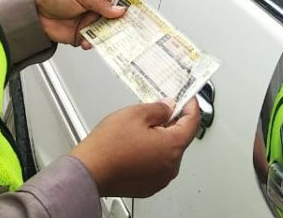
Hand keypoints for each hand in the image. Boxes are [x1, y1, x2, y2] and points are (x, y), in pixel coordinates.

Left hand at [33, 0, 125, 47]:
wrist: (35, 14)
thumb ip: (100, 3)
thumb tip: (119, 10)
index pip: (118, 0)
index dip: (128, 7)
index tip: (137, 15)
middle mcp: (96, 9)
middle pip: (116, 19)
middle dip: (121, 25)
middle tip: (125, 30)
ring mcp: (90, 23)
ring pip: (107, 32)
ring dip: (107, 36)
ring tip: (106, 37)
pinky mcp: (83, 36)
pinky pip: (94, 42)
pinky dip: (93, 43)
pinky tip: (88, 41)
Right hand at [70, 99, 201, 197]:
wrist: (89, 171)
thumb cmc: (108, 147)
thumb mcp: (135, 114)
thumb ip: (158, 108)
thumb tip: (168, 107)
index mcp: (172, 146)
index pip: (193, 121)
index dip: (190, 105)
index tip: (187, 98)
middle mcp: (171, 166)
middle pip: (179, 137)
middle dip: (171, 122)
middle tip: (155, 111)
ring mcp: (160, 178)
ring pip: (167, 152)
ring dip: (159, 139)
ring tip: (137, 131)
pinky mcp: (149, 185)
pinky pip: (157, 165)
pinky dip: (151, 154)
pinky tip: (134, 146)